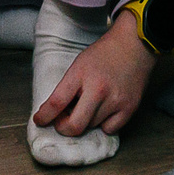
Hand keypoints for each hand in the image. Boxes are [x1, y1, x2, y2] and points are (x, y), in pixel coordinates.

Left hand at [32, 16, 155, 136]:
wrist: (134, 45)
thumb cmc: (104, 54)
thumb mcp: (79, 63)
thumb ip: (68, 87)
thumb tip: (58, 112)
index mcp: (81, 74)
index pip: (57, 102)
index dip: (45, 116)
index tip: (39, 120)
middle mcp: (98, 89)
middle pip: (74, 125)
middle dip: (63, 127)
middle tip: (63, 121)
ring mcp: (115, 100)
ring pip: (91, 126)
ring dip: (85, 121)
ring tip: (89, 104)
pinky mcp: (129, 108)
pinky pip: (109, 129)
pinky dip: (104, 124)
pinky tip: (105, 109)